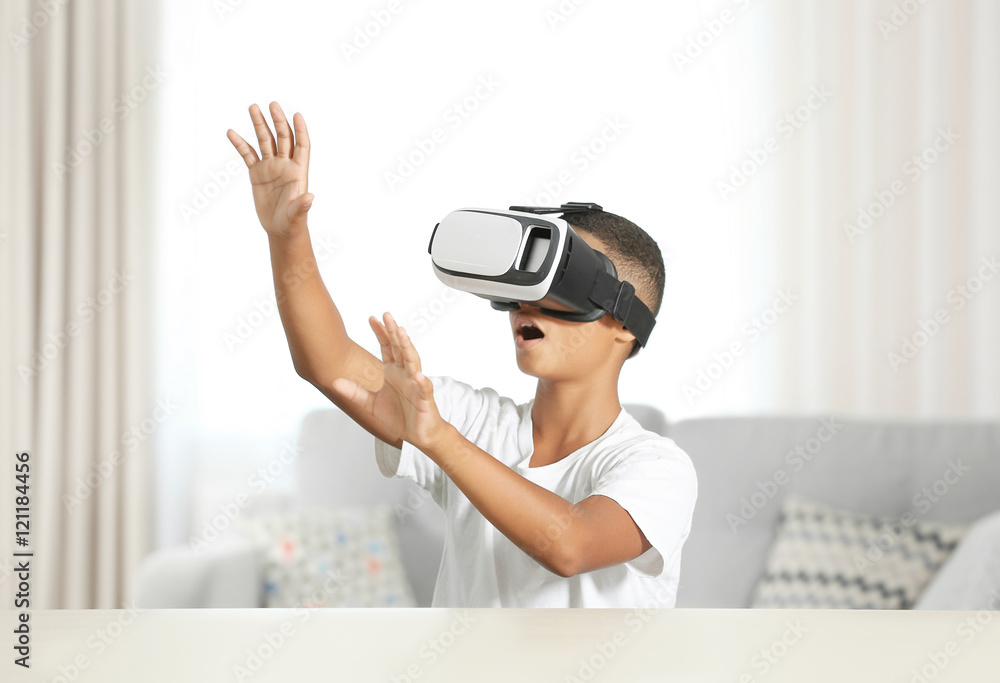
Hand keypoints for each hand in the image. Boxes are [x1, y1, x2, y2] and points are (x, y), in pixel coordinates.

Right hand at [227, 102, 312, 237]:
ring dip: (259, 124)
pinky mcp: (257, 173)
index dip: (300, 130)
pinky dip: (240, 144)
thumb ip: (303, 205)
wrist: (280, 228)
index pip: (302, 146)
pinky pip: (248, 154)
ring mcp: (270, 167)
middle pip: (283, 138)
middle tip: (272, 104)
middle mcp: (285, 165)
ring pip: (264, 141)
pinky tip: (231, 132)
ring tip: (253, 107)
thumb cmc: (292, 222)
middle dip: (278, 121)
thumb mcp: (298, 214)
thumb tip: (310, 198)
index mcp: (299, 171)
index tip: (296, 114)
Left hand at [331, 313, 447, 450]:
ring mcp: (416, 385)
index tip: (372, 318)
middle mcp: (405, 374)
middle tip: (387, 315)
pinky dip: (421, 381)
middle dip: (394, 332)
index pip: (387, 348)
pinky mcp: (424, 399)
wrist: (418, 435)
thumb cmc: (400, 417)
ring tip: (402, 334)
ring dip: (408, 347)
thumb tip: (335, 382)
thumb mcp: (371, 404)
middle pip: (400, 349)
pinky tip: (417, 375)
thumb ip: (355, 392)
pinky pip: (424, 388)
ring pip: (413, 362)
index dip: (381, 333)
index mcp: (393, 373)